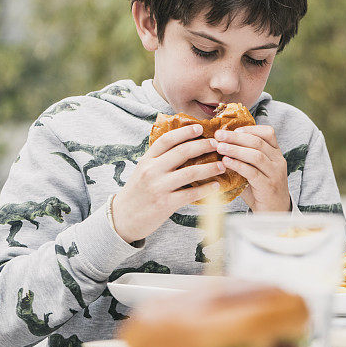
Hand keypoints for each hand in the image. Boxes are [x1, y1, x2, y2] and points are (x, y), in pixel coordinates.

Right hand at [112, 124, 223, 242]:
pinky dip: (206, 189)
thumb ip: (159, 159)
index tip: (200, 128)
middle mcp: (151, 171)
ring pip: (190, 172)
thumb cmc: (137, 193)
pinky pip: (191, 193)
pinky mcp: (165, 203)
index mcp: (147, 160)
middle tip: (217, 144)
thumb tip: (184, 146)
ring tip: (222, 165)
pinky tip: (216, 186)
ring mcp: (158, 187)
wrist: (123, 218)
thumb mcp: (143, 171)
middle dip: (203, 146)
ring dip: (210, 167)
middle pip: (182, 152)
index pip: (167, 140)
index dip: (185, 132)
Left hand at [214, 125, 290, 211]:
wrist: (274, 212)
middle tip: (219, 135)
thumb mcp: (256, 170)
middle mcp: (278, 161)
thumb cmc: (261, 189)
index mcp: (276, 154)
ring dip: (236, 149)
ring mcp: (275, 173)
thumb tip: (219, 146)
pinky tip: (226, 162)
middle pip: (258, 142)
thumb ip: (243, 159)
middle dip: (236, 137)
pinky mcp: (268, 186)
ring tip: (220, 147)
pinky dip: (238, 165)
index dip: (250, 129)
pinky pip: (252, 172)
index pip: (269, 133)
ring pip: (256, 155)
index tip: (234, 129)